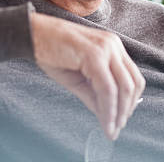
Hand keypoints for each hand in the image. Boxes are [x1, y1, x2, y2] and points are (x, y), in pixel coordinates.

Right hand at [30, 12, 144, 139]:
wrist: (30, 34)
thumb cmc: (50, 52)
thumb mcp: (77, 78)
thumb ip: (94, 95)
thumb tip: (107, 117)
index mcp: (112, 46)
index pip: (132, 77)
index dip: (130, 102)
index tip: (120, 120)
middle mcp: (113, 44)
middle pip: (133, 82)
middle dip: (126, 109)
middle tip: (116, 128)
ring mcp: (105, 48)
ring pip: (123, 87)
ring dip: (118, 112)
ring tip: (110, 129)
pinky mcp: (94, 54)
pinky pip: (107, 88)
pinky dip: (108, 109)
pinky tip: (104, 122)